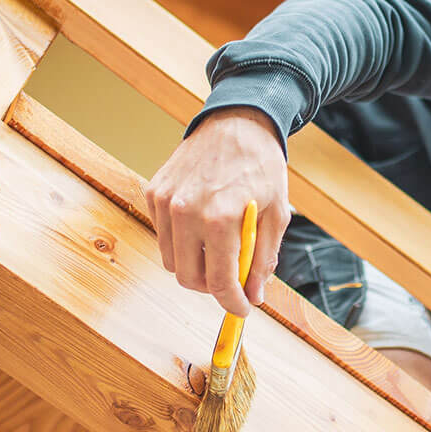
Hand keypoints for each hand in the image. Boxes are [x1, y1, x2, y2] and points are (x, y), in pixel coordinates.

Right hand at [145, 107, 289, 316]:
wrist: (238, 122)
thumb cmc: (261, 167)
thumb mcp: (276, 214)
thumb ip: (263, 259)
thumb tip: (253, 295)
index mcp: (220, 219)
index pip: (219, 282)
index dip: (231, 303)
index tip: (241, 309)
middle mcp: (186, 211)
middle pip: (188, 278)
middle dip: (211, 287)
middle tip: (232, 279)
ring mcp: (165, 201)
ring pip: (171, 260)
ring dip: (195, 265)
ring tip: (218, 249)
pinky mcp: (154, 192)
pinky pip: (163, 235)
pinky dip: (182, 240)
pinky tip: (203, 224)